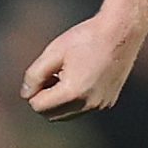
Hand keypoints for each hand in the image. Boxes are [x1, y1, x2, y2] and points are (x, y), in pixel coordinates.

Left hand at [21, 13, 142, 119]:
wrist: (122, 31)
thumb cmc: (85, 38)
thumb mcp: (52, 52)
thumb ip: (34, 76)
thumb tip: (25, 95)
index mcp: (73, 93)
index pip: (38, 107)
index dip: (34, 90)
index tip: (42, 72)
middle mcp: (89, 105)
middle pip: (51, 115)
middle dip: (45, 98)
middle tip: (52, 73)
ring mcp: (101, 105)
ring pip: (67, 114)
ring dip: (59, 100)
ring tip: (66, 73)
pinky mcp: (108, 102)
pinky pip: (82, 109)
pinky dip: (75, 99)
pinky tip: (80, 76)